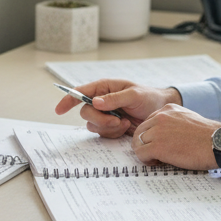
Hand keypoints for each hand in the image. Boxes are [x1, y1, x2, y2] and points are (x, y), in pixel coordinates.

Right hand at [54, 79, 180, 138]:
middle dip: (99, 119)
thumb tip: (95, 102)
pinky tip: (126, 127)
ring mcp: (105, 114)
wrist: (160, 111)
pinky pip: (103, 133)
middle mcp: (101, 101)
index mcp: (104, 87)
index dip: (68, 100)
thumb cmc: (149, 97)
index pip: (80, 92)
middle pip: (85, 112)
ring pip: (93, 125)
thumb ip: (115, 98)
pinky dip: (113, 133)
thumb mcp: (134, 95)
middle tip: (116, 121)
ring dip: (108, 127)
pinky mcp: (110, 126)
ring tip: (125, 123)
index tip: (59, 110)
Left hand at [131, 104, 220, 170]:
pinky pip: (141, 154)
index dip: (150, 135)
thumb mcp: (188, 119)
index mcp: (168, 109)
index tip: (159, 144)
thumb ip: (174, 122)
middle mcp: (161, 117)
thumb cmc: (207, 136)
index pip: (148, 122)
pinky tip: (158, 162)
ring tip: (157, 159)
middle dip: (144, 144)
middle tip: (155, 154)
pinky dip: (146, 160)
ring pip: (137, 143)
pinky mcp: (158, 146)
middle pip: (139, 132)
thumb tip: (166, 135)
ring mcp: (158, 131)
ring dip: (145, 152)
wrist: (218, 143)